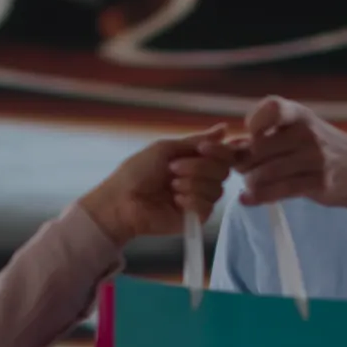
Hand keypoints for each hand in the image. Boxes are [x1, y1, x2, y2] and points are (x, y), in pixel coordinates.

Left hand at [79, 126, 233, 243]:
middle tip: (173, 169)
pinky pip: (208, 207)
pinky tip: (175, 201)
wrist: (123, 201)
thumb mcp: (165, 149)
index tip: (202, 149)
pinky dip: (192, 201)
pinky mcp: (195, 218)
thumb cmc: (138, 172)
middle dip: (199, 168)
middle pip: (223, 171)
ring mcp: (198, 199)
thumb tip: (224, 128)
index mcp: (194, 161)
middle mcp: (200, 179)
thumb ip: (195, 141)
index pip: (224, 155)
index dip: (219, 151)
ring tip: (171, 187)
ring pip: (217, 189)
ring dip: (192, 184)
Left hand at [218, 96, 346, 230]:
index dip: (253, 123)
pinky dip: (258, 197)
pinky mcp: (318, 182)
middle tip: (240, 169)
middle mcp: (307, 133)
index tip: (249, 136)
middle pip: (260, 148)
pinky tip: (247, 199)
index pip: (271, 108)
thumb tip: (229, 147)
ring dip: (250, 181)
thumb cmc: (319, 147)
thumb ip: (268, 135)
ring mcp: (314, 158)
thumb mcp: (299, 129)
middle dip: (243, 161)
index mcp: (299, 115)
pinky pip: (280, 190)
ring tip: (248, 183)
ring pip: (267, 171)